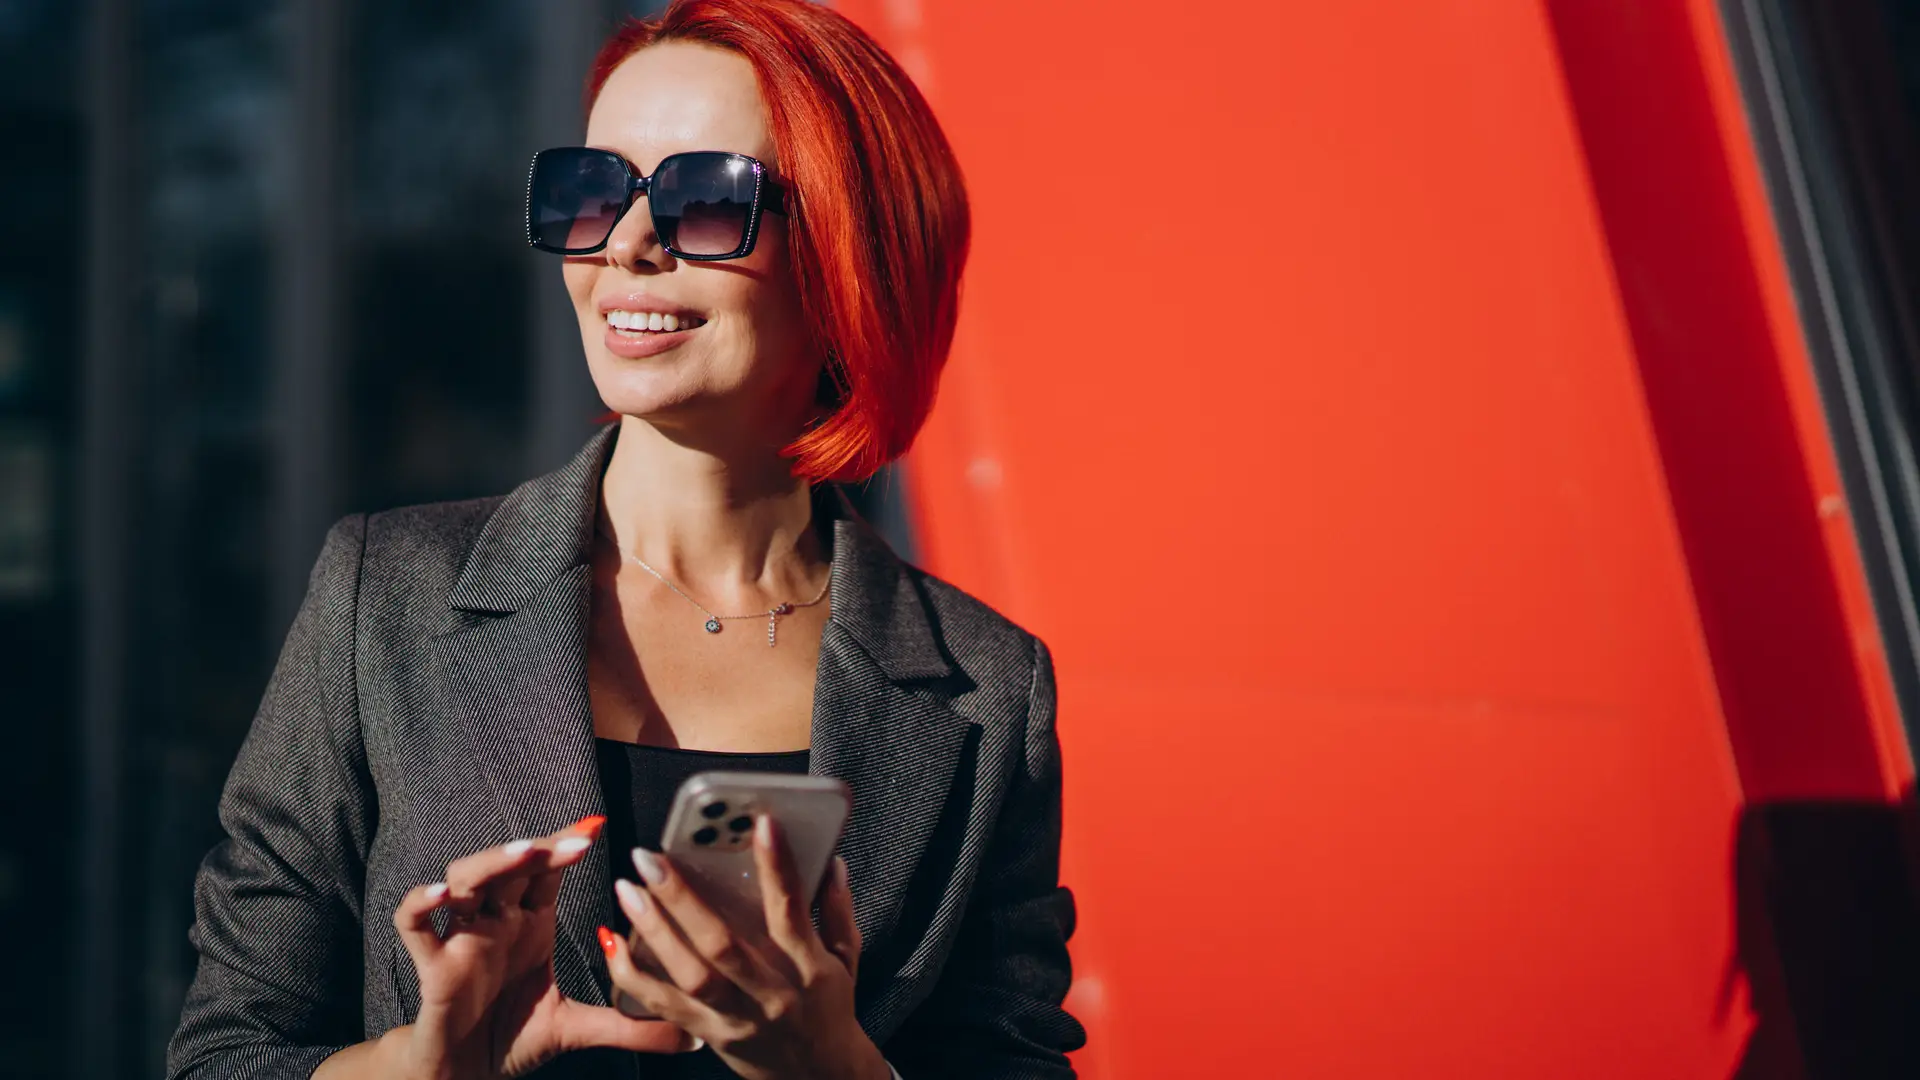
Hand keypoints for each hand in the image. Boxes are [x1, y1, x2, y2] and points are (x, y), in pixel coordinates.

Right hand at [388, 817, 698, 1079]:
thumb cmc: (511, 1038)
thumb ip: (630, 1027)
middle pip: (511, 864)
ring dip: (490, 863)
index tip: (596, 825)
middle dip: (539, 847)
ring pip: (465, 879)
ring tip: (522, 855)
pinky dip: (420, 904)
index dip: (566, 843)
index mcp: (530, 924)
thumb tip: (694, 1037)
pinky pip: (414, 926)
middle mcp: (496, 921)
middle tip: (574, 841)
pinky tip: (440, 894)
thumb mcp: (578, 1030)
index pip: (547, 870)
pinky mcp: (432, 968)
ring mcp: (461, 940)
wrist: (461, 1076)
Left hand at [599, 817, 890, 1079]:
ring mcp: (736, 1021)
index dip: (777, 869)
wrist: (819, 1078)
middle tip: (653, 859)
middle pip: (723, 946)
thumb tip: (831, 862)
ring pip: (689, 977)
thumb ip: (837, 911)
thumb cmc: (830, 1011)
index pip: (790, 914)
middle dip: (684, 899)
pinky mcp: (709, 1037)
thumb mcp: (847, 961)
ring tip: (628, 889)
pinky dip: (633, 975)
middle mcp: (770, 997)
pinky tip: (612, 940)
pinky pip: (664, 1006)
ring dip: (654, 931)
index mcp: (810, 971)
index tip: (760, 824)